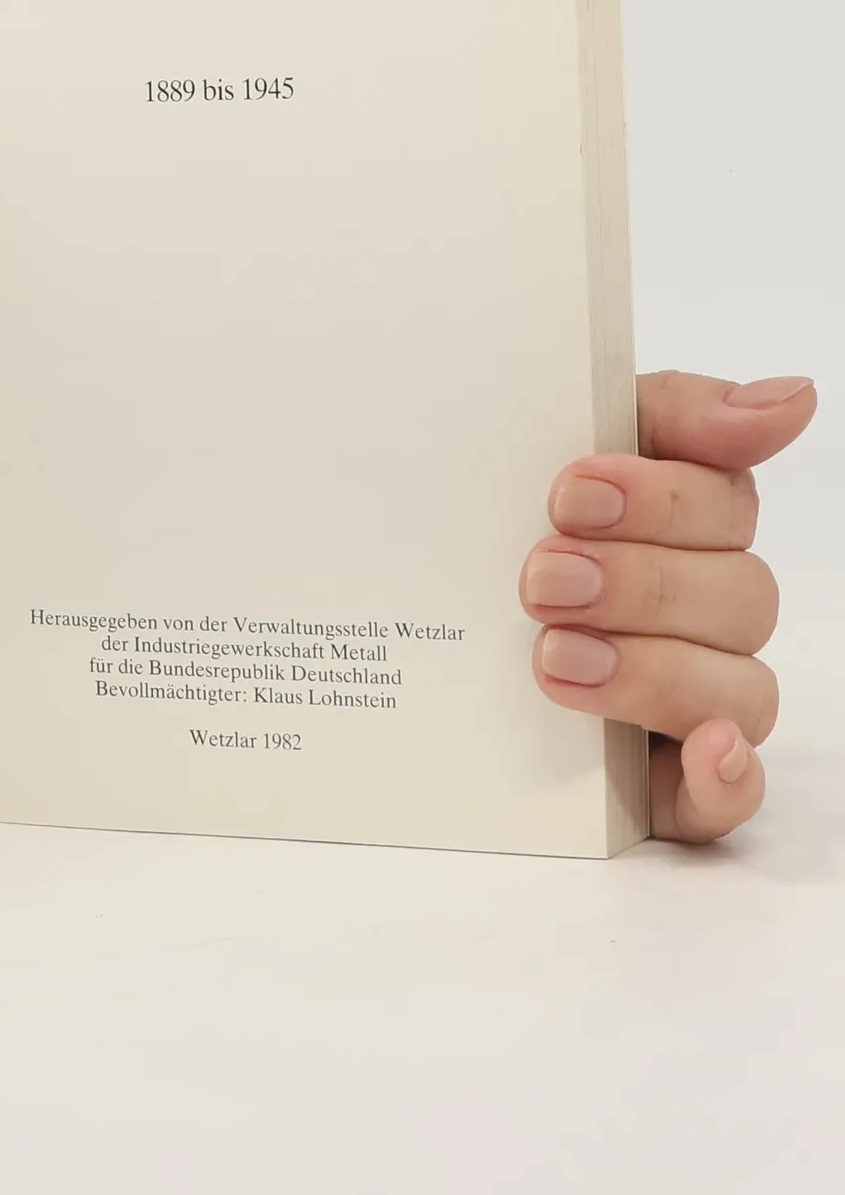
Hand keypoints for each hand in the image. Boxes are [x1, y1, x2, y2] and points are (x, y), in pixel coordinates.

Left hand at [523, 371, 815, 842]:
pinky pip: (732, 796)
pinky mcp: (668, 780)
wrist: (403, 610)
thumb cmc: (491, 518)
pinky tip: (702, 753)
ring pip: (737, 690)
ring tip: (554, 656)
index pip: (722, 500)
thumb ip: (670, 412)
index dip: (657, 498)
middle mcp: (702, 608)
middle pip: (734, 595)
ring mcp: (693, 696)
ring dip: (654, 672)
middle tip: (541, 578)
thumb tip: (791, 397)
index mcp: (682, 520)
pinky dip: (727, 779)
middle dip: (636, 584)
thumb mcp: (545, 440)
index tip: (571, 493)